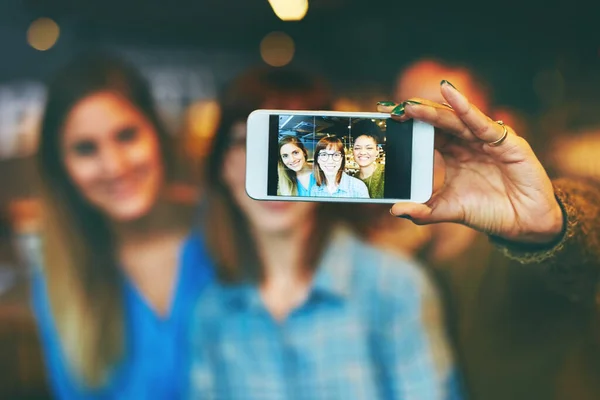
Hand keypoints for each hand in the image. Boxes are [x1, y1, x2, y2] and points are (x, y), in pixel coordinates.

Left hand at [377, 80, 563, 244]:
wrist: (525, 224)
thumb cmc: (489, 212)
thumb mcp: (450, 211)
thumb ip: (424, 212)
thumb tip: (394, 210)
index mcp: (453, 154)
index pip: (427, 134)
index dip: (408, 126)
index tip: (384, 119)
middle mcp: (468, 142)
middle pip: (438, 122)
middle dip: (414, 114)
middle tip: (390, 109)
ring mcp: (486, 140)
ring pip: (456, 120)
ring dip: (433, 111)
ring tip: (410, 105)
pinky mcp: (506, 142)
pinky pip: (482, 123)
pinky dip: (466, 108)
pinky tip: (449, 95)